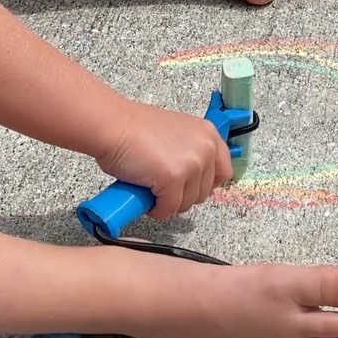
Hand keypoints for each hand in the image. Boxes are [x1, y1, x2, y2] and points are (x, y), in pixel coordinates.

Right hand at [96, 99, 232, 218]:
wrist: (113, 126)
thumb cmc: (136, 129)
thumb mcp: (177, 134)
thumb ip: (191, 151)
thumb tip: (193, 180)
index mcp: (209, 135)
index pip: (224, 171)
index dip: (206, 184)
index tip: (192, 187)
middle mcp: (205, 149)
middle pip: (205, 191)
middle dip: (184, 196)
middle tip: (166, 192)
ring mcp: (191, 165)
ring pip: (188, 202)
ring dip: (171, 204)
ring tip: (154, 194)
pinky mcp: (173, 179)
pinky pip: (170, 208)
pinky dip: (158, 210)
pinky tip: (148, 202)